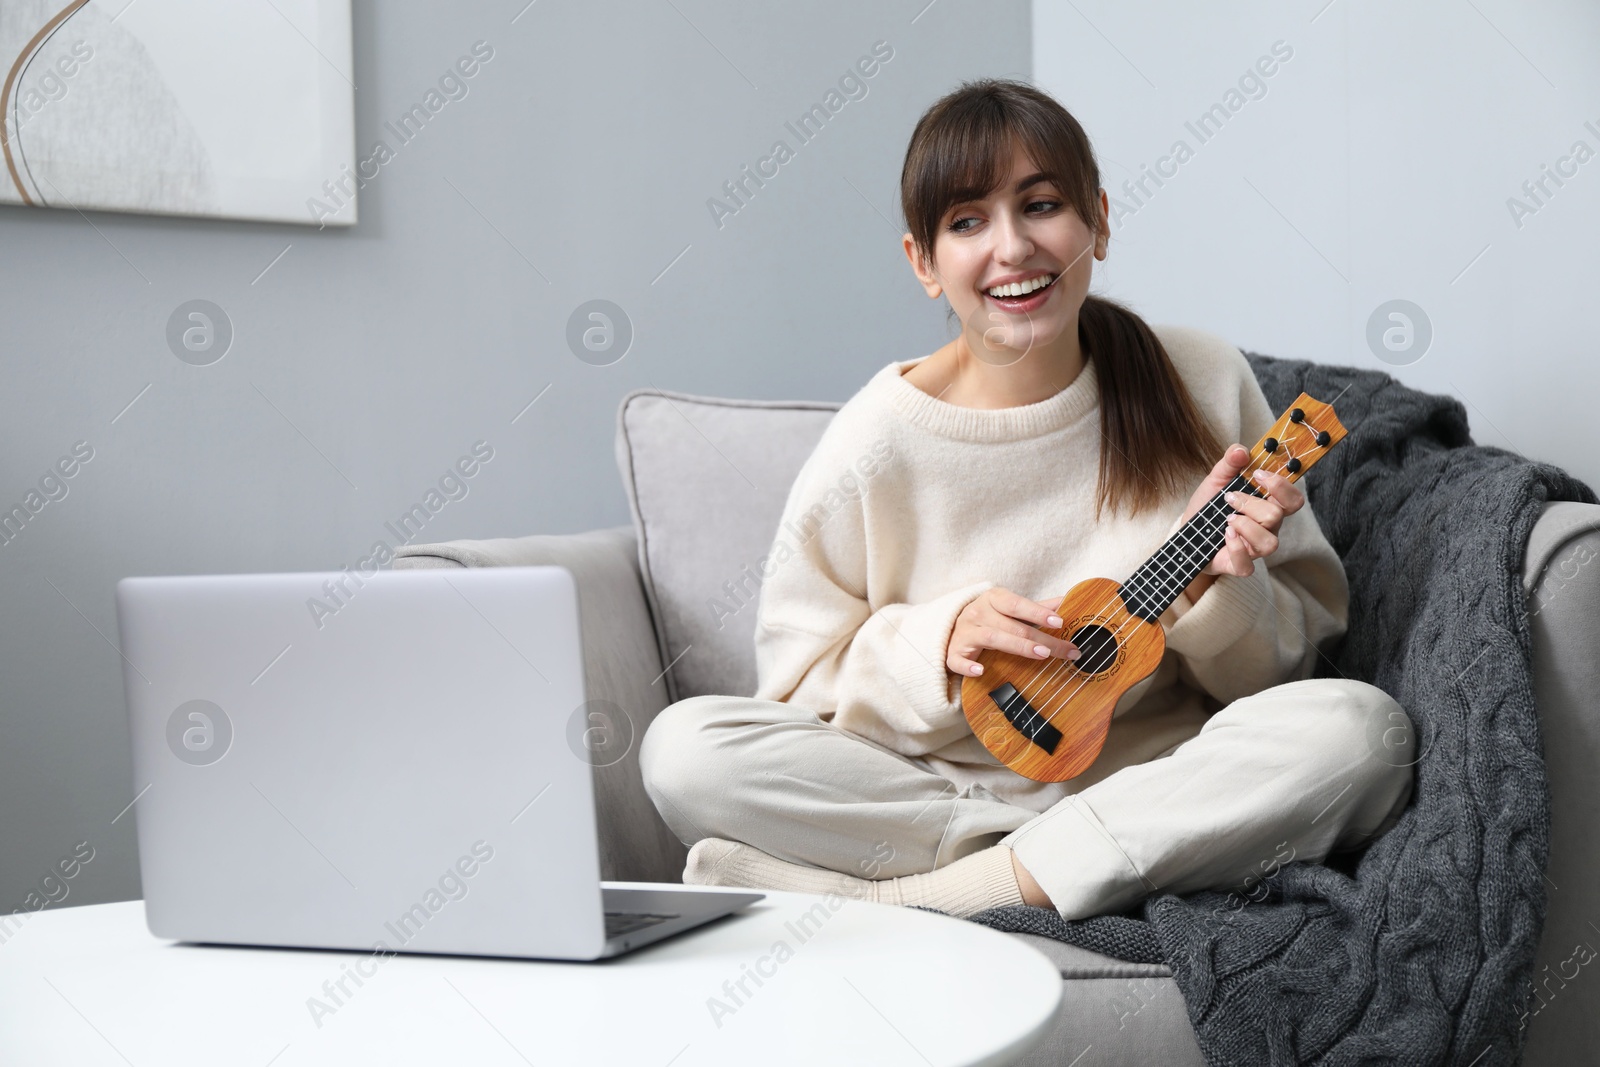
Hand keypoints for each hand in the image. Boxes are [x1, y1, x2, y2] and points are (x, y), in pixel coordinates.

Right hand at [947, 587, 1079, 677]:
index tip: (1059, 622)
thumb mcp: (1009, 609)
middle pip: (1013, 626)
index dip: (1038, 612)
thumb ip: (1036, 607)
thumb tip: (1066, 602)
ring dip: (1018, 646)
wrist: (951, 630)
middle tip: (1065, 649)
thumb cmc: (988, 619)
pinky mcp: (953, 653)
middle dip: (1042, 638)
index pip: (1017, 604)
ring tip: (1042, 655)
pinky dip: (969, 666)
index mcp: (993, 599)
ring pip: (992, 638)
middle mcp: (977, 613)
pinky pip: (959, 660)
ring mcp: (965, 633)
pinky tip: (981, 671)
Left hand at [1178, 443, 1304, 578]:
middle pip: (1277, 516)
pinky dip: (1236, 548)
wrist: (1187, 533)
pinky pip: (1248, 564)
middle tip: (1229, 498)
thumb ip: (1230, 463)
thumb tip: (1241, 450)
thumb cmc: (1209, 507)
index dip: (1281, 486)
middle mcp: (1268, 528)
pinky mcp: (1240, 565)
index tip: (1258, 474)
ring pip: (1269, 542)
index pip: (1294, 499)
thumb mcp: (1216, 480)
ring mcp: (1255, 549)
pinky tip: (1225, 535)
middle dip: (1250, 503)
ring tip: (1227, 519)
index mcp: (1268, 505)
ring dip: (1245, 526)